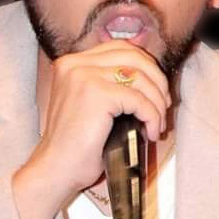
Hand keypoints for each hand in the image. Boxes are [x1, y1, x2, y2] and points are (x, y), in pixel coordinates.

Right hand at [27, 41, 171, 201]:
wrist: (56, 169)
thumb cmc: (73, 147)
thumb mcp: (89, 106)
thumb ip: (109, 86)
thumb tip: (149, 80)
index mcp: (72, 64)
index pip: (120, 48)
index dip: (146, 67)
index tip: (156, 91)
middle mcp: (75, 64)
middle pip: (134, 56)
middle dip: (157, 81)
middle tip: (163, 106)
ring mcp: (85, 76)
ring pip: (141, 77)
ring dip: (157, 102)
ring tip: (157, 124)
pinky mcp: (97, 94)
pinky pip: (139, 100)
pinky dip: (152, 117)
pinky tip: (150, 133)